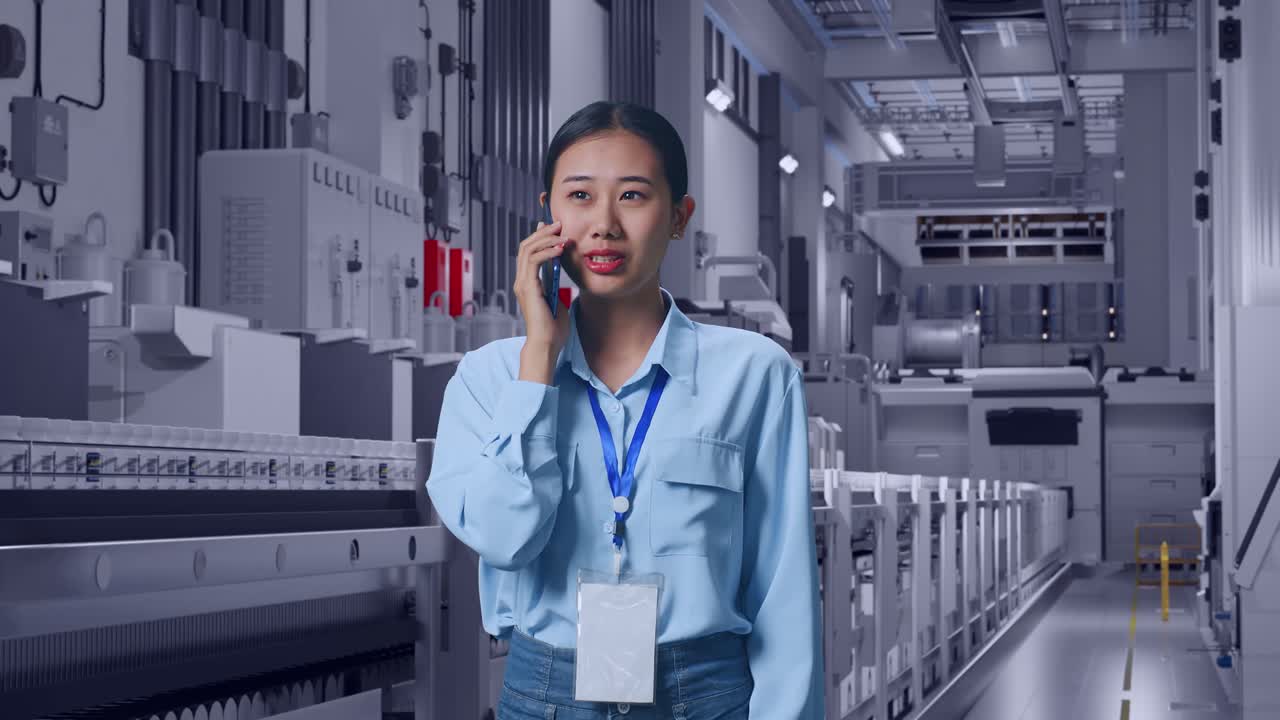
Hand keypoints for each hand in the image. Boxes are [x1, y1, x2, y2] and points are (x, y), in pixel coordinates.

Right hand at [515, 221, 572, 384]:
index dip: (539, 237)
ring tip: (561, 233)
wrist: (547, 344)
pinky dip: (547, 252)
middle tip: (559, 224)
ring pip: (528, 250)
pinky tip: (560, 249)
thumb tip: (560, 273)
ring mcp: (522, 284)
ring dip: (546, 239)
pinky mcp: (528, 288)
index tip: (553, 227)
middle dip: (543, 232)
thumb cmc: (553, 329)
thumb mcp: (556, 300)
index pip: (529, 253)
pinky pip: (534, 261)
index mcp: (527, 284)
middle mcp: (521, 281)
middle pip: (526, 246)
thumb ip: (555, 286)